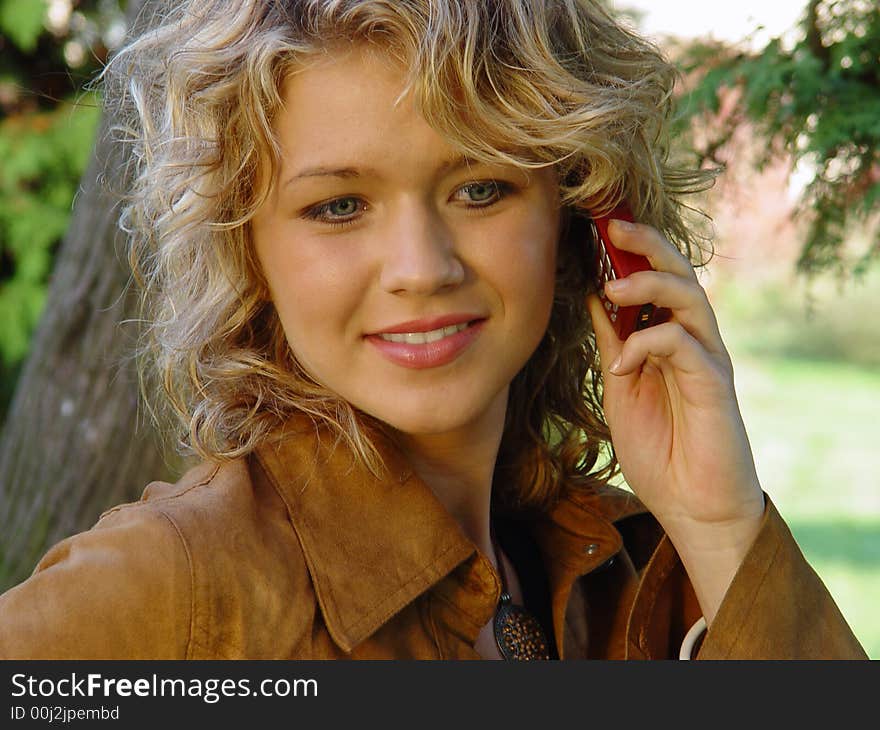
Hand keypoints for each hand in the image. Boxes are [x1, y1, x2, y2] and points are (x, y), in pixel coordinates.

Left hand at [586, 219, 764, 622]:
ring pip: (689, 297)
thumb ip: (613, 339)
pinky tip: (620, 363)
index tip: (595, 225)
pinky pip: (684, 344)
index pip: (656, 278)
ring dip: (649, 286)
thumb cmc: (659, 447)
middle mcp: (694, 339)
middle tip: (612, 226)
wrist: (692, 505)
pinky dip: (647, 343)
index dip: (632, 249)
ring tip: (613, 288)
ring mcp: (708, 359)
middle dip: (647, 245)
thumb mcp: (620, 382)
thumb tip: (593, 294)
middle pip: (680, 273)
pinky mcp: (714, 384)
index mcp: (670, 336)